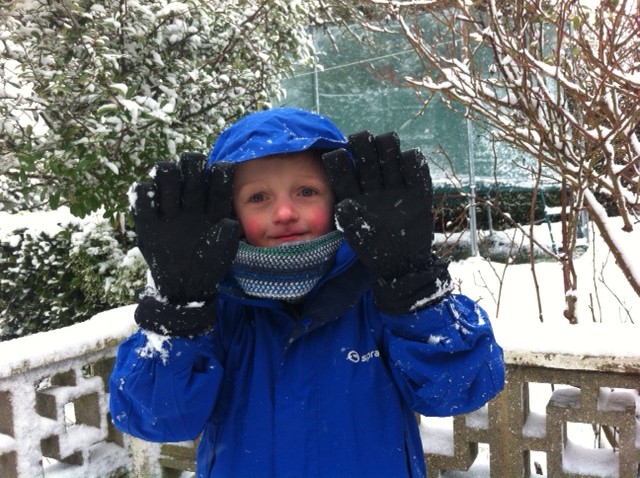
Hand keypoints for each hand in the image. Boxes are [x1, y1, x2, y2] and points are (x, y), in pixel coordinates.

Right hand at [131, 152, 239, 303]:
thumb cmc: (208, 269)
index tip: (221, 171)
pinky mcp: (149, 222)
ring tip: (169, 180)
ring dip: (168, 172)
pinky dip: (144, 191)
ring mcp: (170, 211)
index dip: (220, 171)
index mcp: (213, 208)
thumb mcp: (223, 256)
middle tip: (191, 171)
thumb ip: (226, 237)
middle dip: (191, 162)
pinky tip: (151, 197)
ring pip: (166, 176)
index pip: (219, 181)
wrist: (184, 289)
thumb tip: (228, 221)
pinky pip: (142, 196)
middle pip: (191, 169)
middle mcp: (192, 204)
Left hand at [322, 131, 450, 312]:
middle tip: (360, 137)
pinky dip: (413, 163)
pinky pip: (416, 173)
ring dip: (387, 148)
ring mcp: (396, 189)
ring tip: (386, 139)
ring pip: (390, 160)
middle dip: (364, 146)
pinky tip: (408, 156)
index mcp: (355, 196)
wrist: (404, 264)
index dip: (340, 162)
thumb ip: (351, 220)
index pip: (344, 174)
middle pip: (367, 160)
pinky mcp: (417, 194)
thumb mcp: (359, 238)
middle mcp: (374, 189)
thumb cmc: (376, 252)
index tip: (335, 153)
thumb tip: (343, 204)